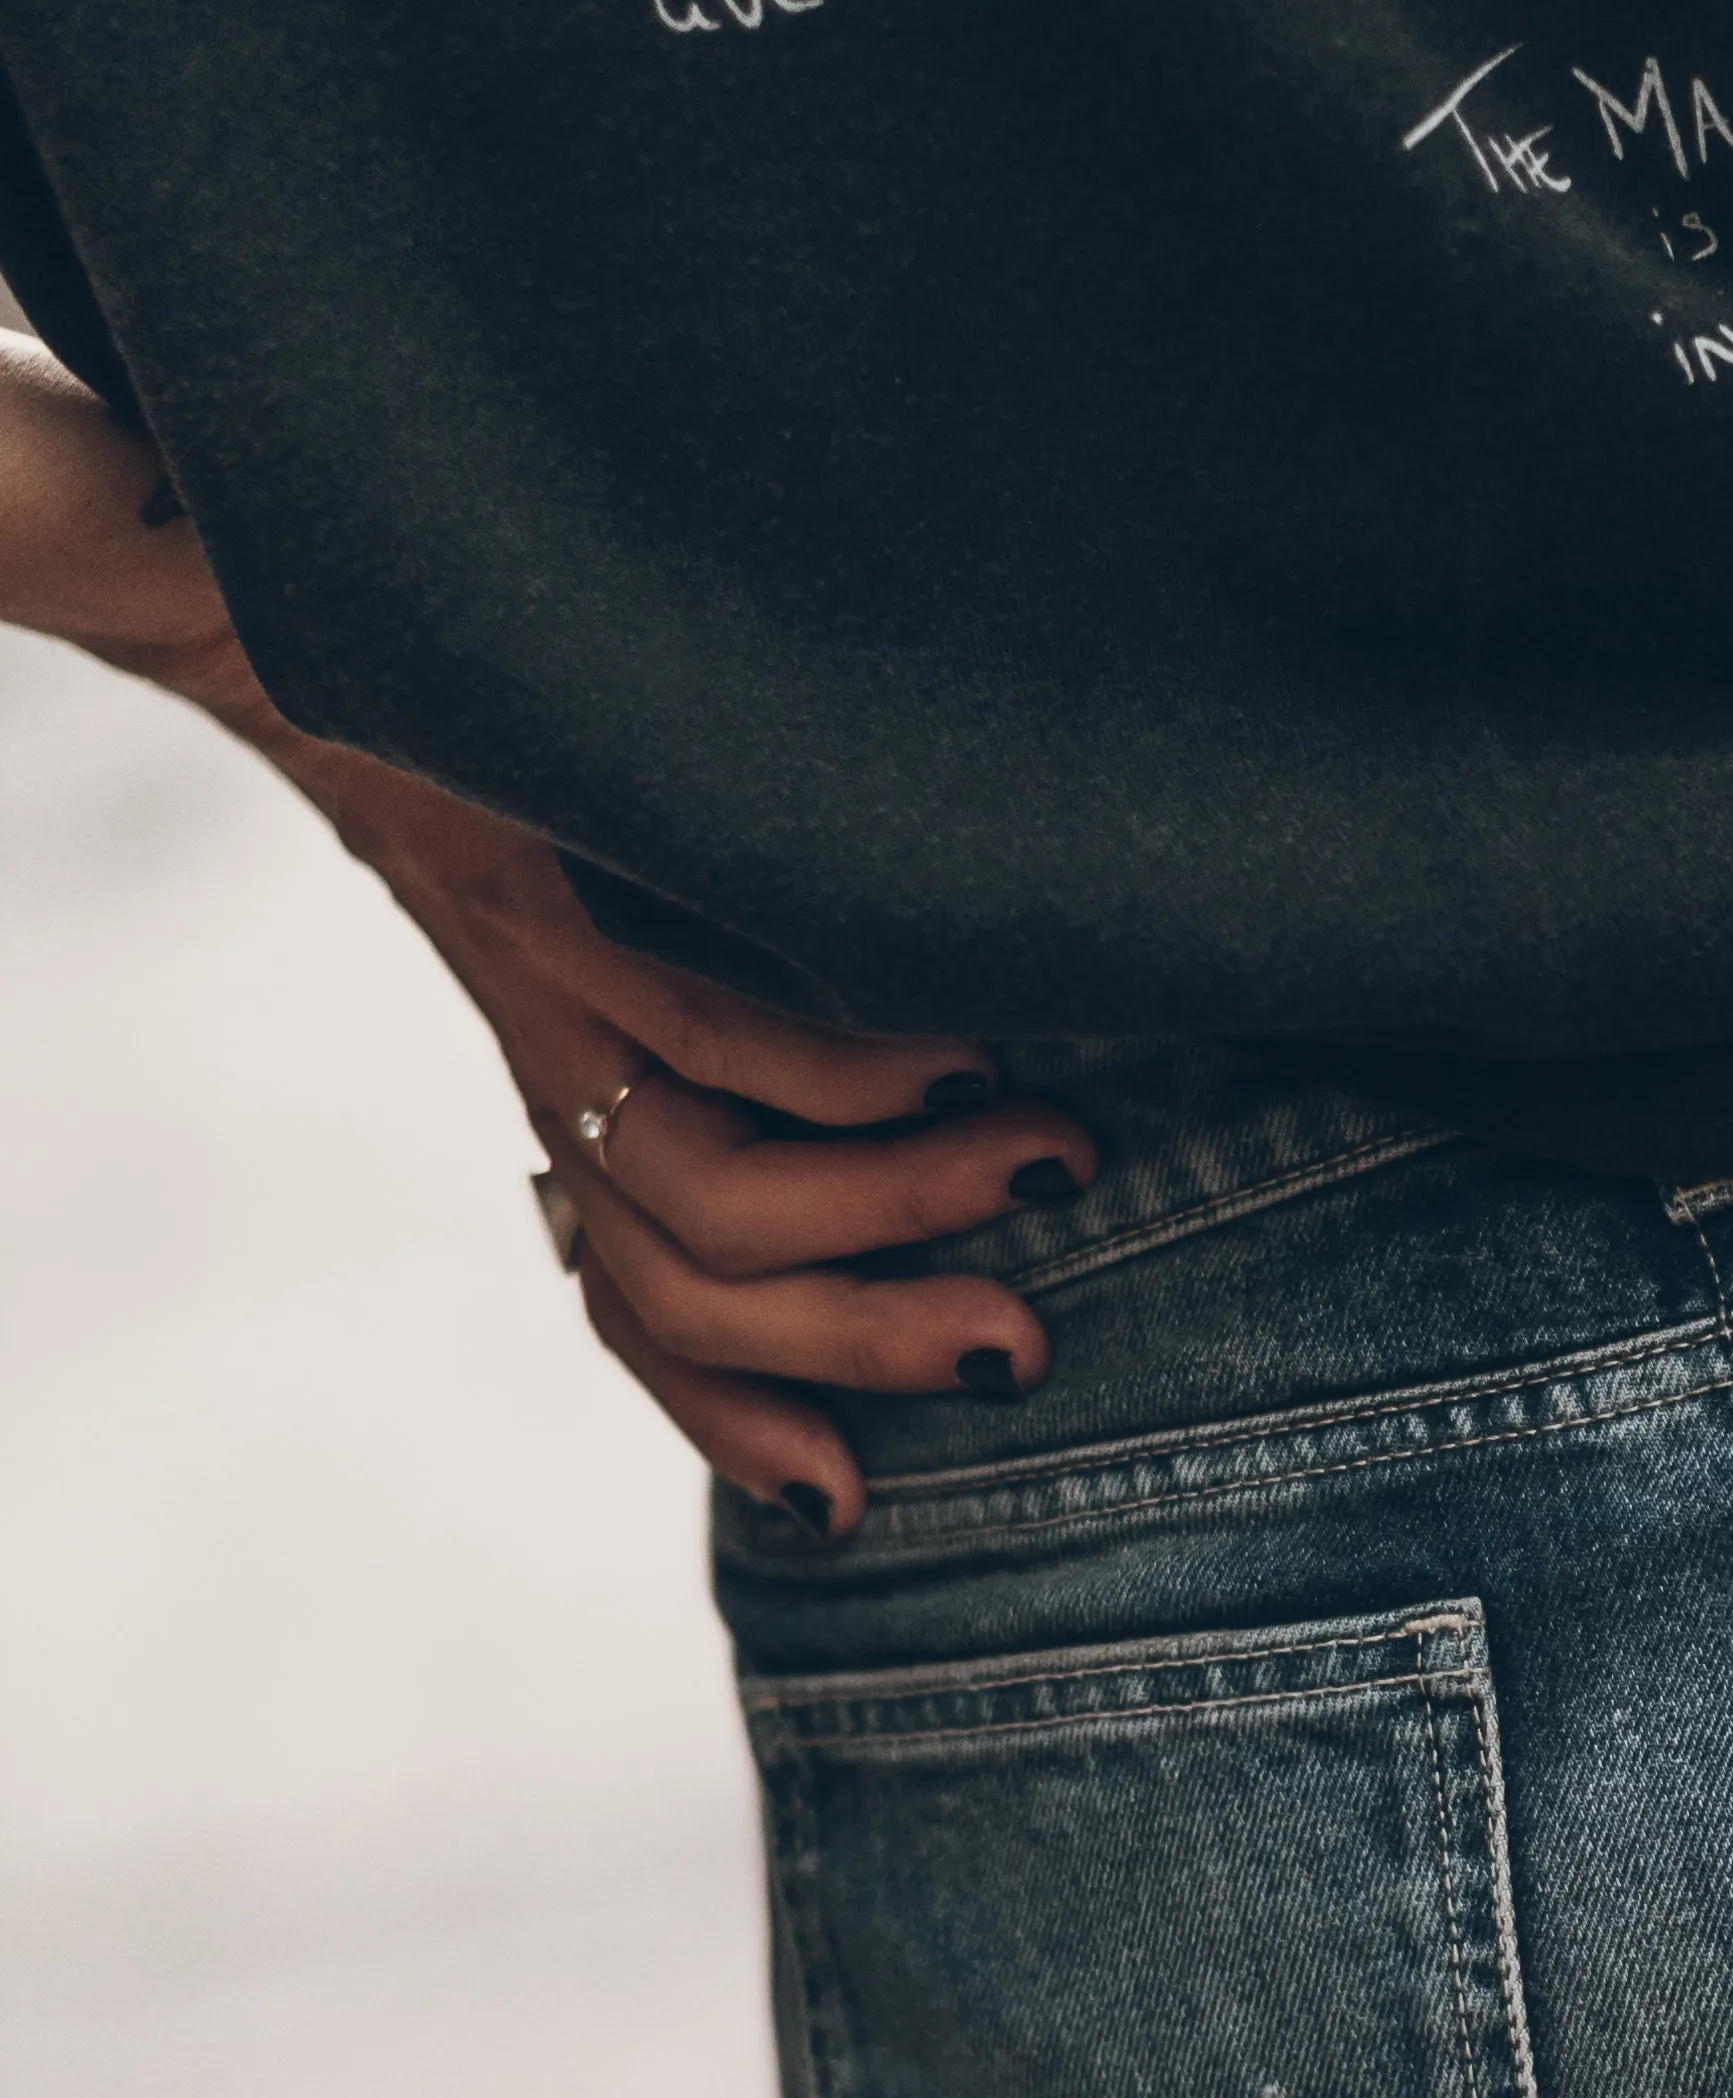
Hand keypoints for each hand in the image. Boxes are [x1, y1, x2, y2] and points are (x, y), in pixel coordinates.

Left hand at [1, 333, 1090, 1534]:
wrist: (314, 592)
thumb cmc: (524, 738)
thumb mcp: (618, 903)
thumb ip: (731, 1005)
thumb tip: (936, 1078)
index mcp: (570, 1090)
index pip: (638, 1309)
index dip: (732, 1428)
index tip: (847, 1506)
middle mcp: (557, 1066)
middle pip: (697, 1286)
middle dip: (870, 1339)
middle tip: (1022, 1349)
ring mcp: (551, 986)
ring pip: (716, 1186)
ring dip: (904, 1204)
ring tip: (1053, 1165)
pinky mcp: (547, 887)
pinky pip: (708, 1022)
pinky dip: (853, 1061)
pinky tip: (966, 1048)